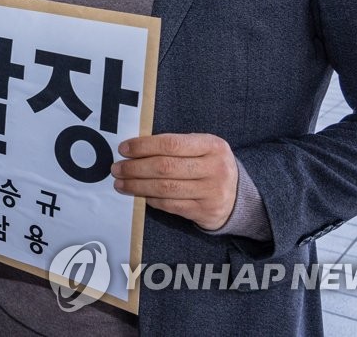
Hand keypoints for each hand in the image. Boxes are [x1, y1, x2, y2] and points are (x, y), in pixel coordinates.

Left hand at [111, 133, 237, 229]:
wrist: (240, 196)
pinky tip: (140, 194)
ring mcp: (211, 192)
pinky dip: (151, 199)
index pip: (171, 144)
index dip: (143, 146)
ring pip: (165, 189)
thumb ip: (175, 146)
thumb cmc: (209, 165)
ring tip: (121, 183)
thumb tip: (135, 149)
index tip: (123, 149)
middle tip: (117, 168)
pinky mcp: (205, 212)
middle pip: (165, 167)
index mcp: (212, 145)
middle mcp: (215, 168)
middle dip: (135, 168)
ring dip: (137, 186)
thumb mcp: (202, 148)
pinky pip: (171, 205)